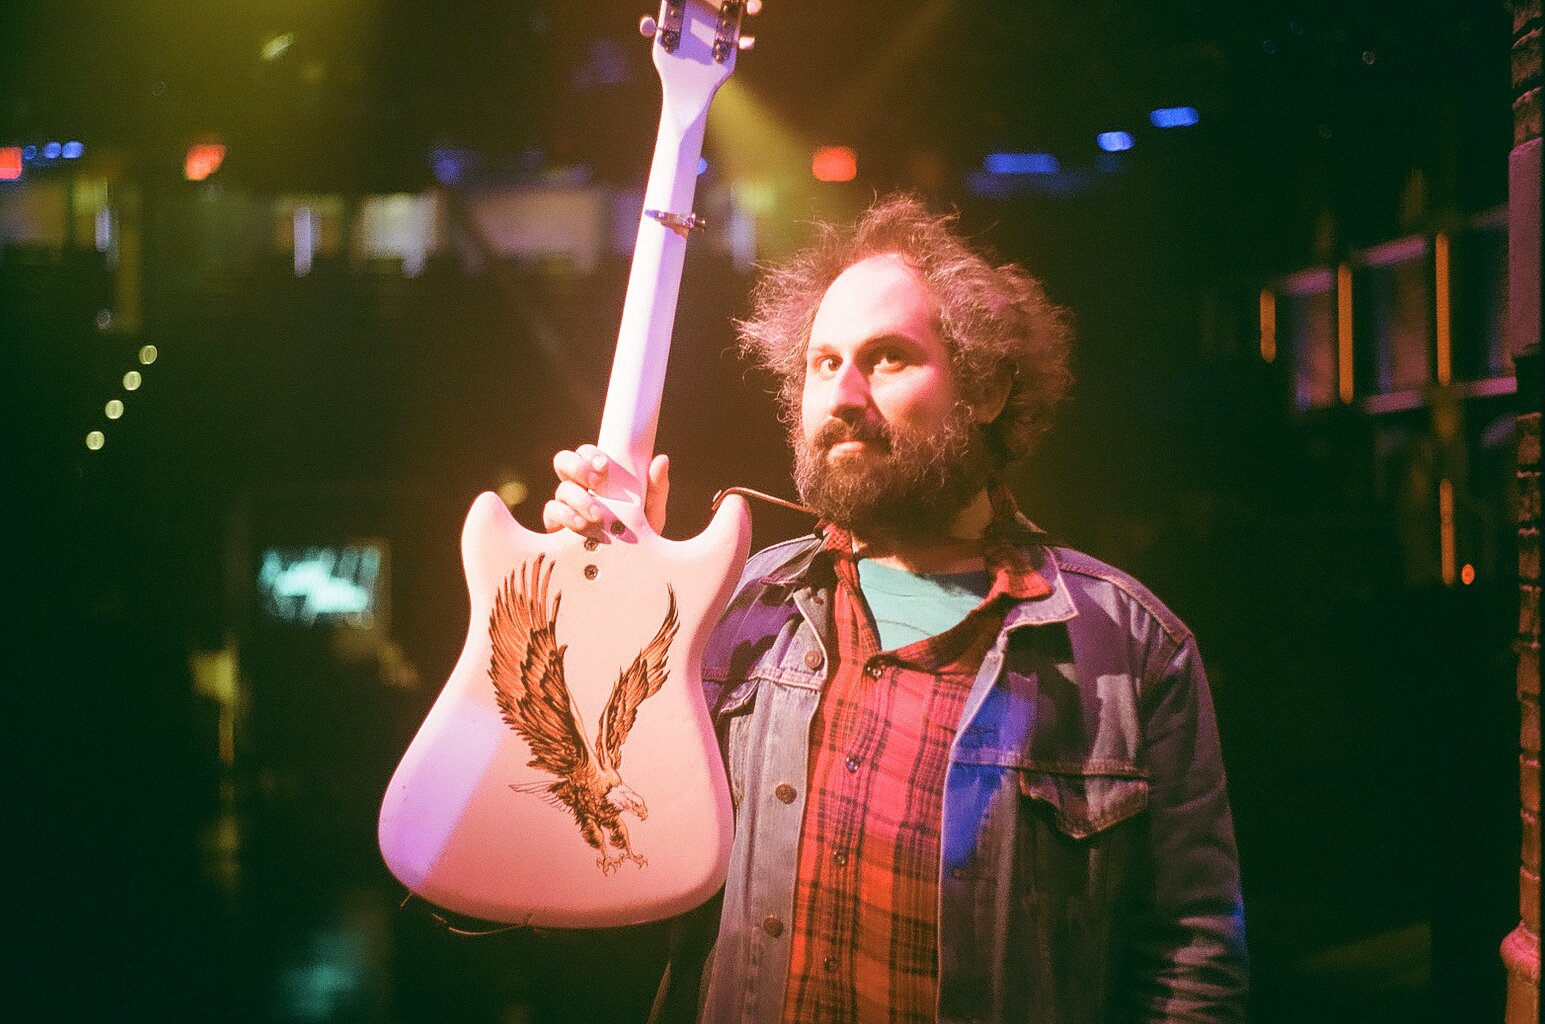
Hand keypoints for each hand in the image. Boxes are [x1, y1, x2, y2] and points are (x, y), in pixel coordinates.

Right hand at [543, 445, 670, 535]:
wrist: (628, 572)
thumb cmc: (639, 540)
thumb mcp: (651, 514)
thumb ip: (656, 489)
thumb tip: (661, 460)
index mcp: (599, 480)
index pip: (586, 455)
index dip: (590, 454)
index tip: (604, 465)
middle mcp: (579, 489)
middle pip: (564, 462)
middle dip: (578, 468)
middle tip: (597, 484)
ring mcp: (566, 507)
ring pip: (561, 489)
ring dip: (578, 498)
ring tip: (597, 516)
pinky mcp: (557, 528)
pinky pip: (551, 512)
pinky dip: (564, 516)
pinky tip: (580, 525)